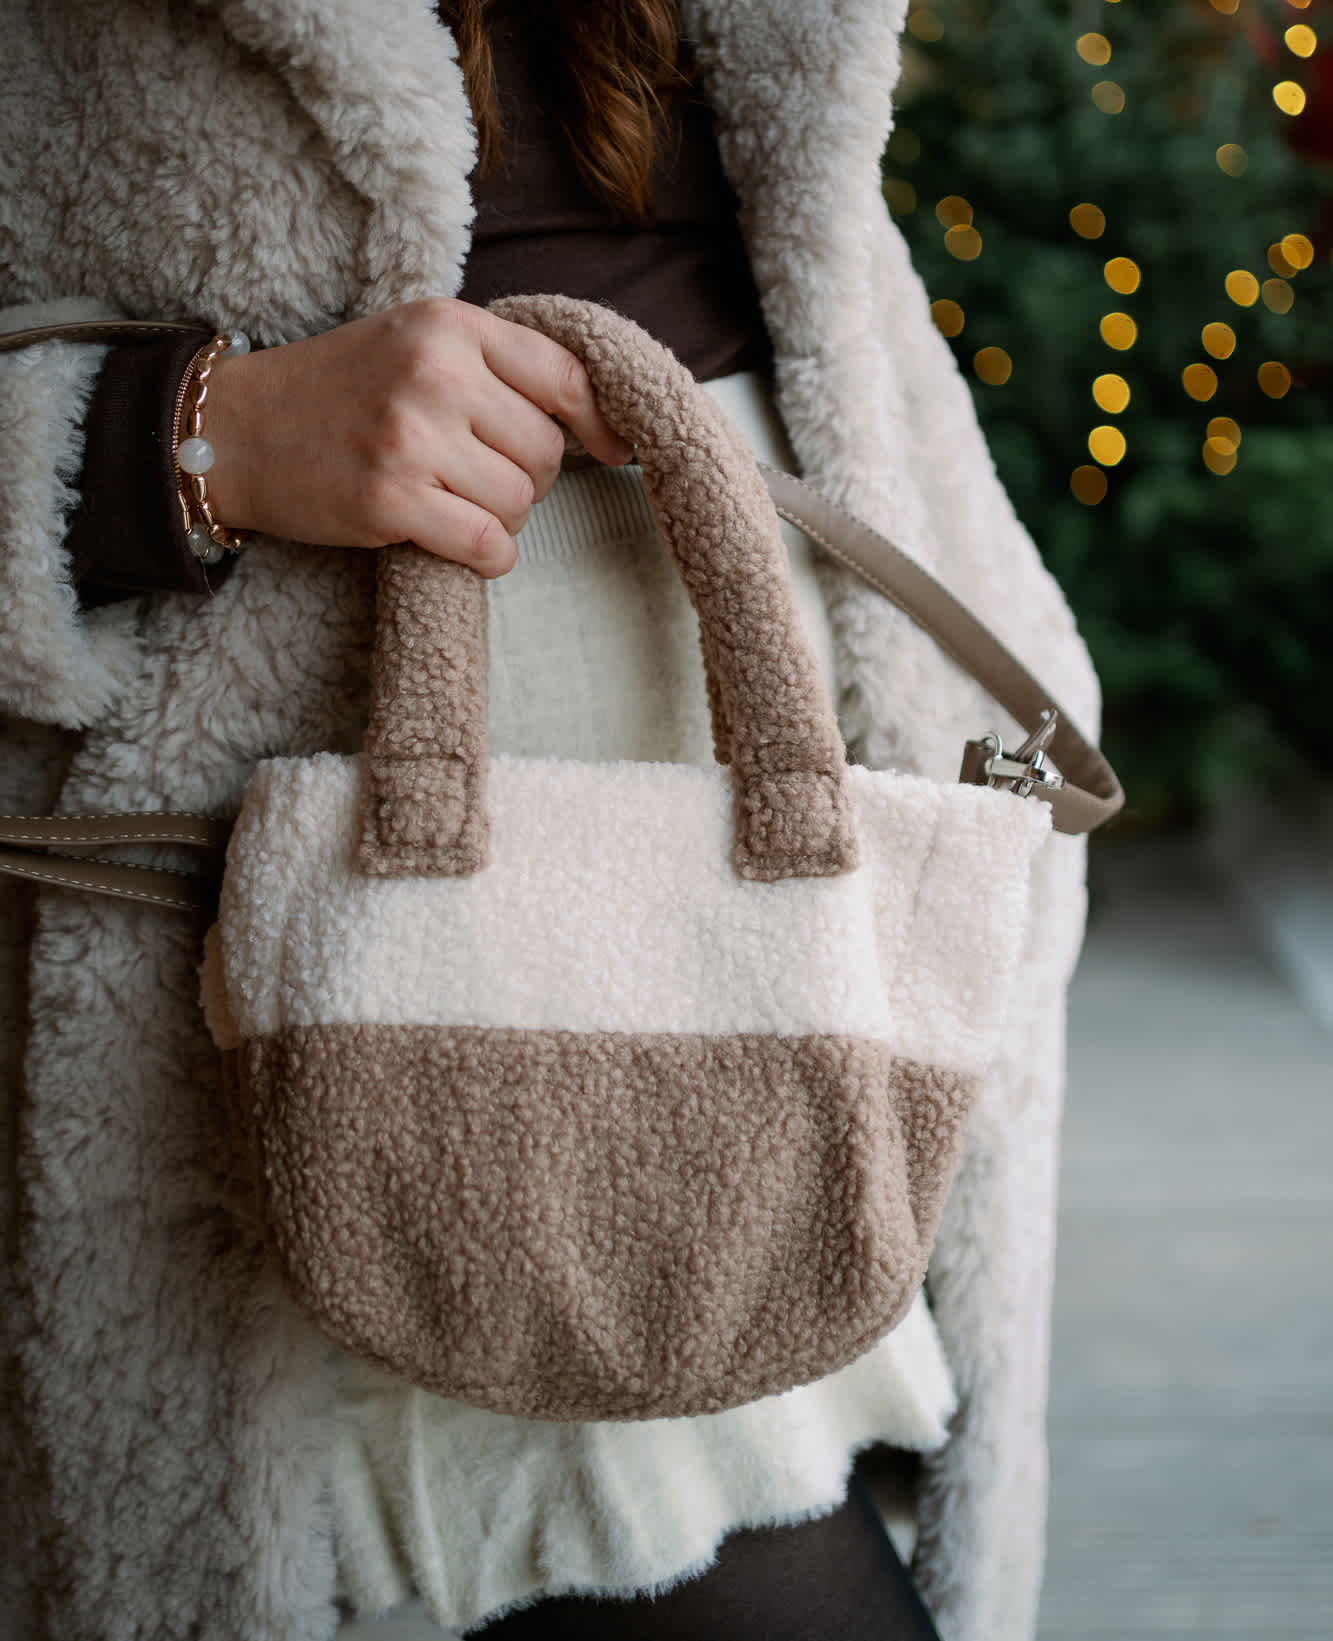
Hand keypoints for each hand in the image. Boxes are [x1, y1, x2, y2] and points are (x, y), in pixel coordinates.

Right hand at [200, 298, 632, 576]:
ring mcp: (412, 438)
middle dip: (527, 479)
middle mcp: (436, 374)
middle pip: (546, 453)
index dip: (600, 423)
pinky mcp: (391, 501)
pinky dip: (488, 557)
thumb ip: (492, 364)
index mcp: (450, 326)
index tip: (613, 449)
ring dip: (500, 519)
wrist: (238, 430)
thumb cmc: (338, 390)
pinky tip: (463, 546)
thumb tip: (593, 417)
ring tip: (453, 503)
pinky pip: (488, 545)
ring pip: (520, 504)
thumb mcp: (414, 342)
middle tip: (478, 478)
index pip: (566, 377)